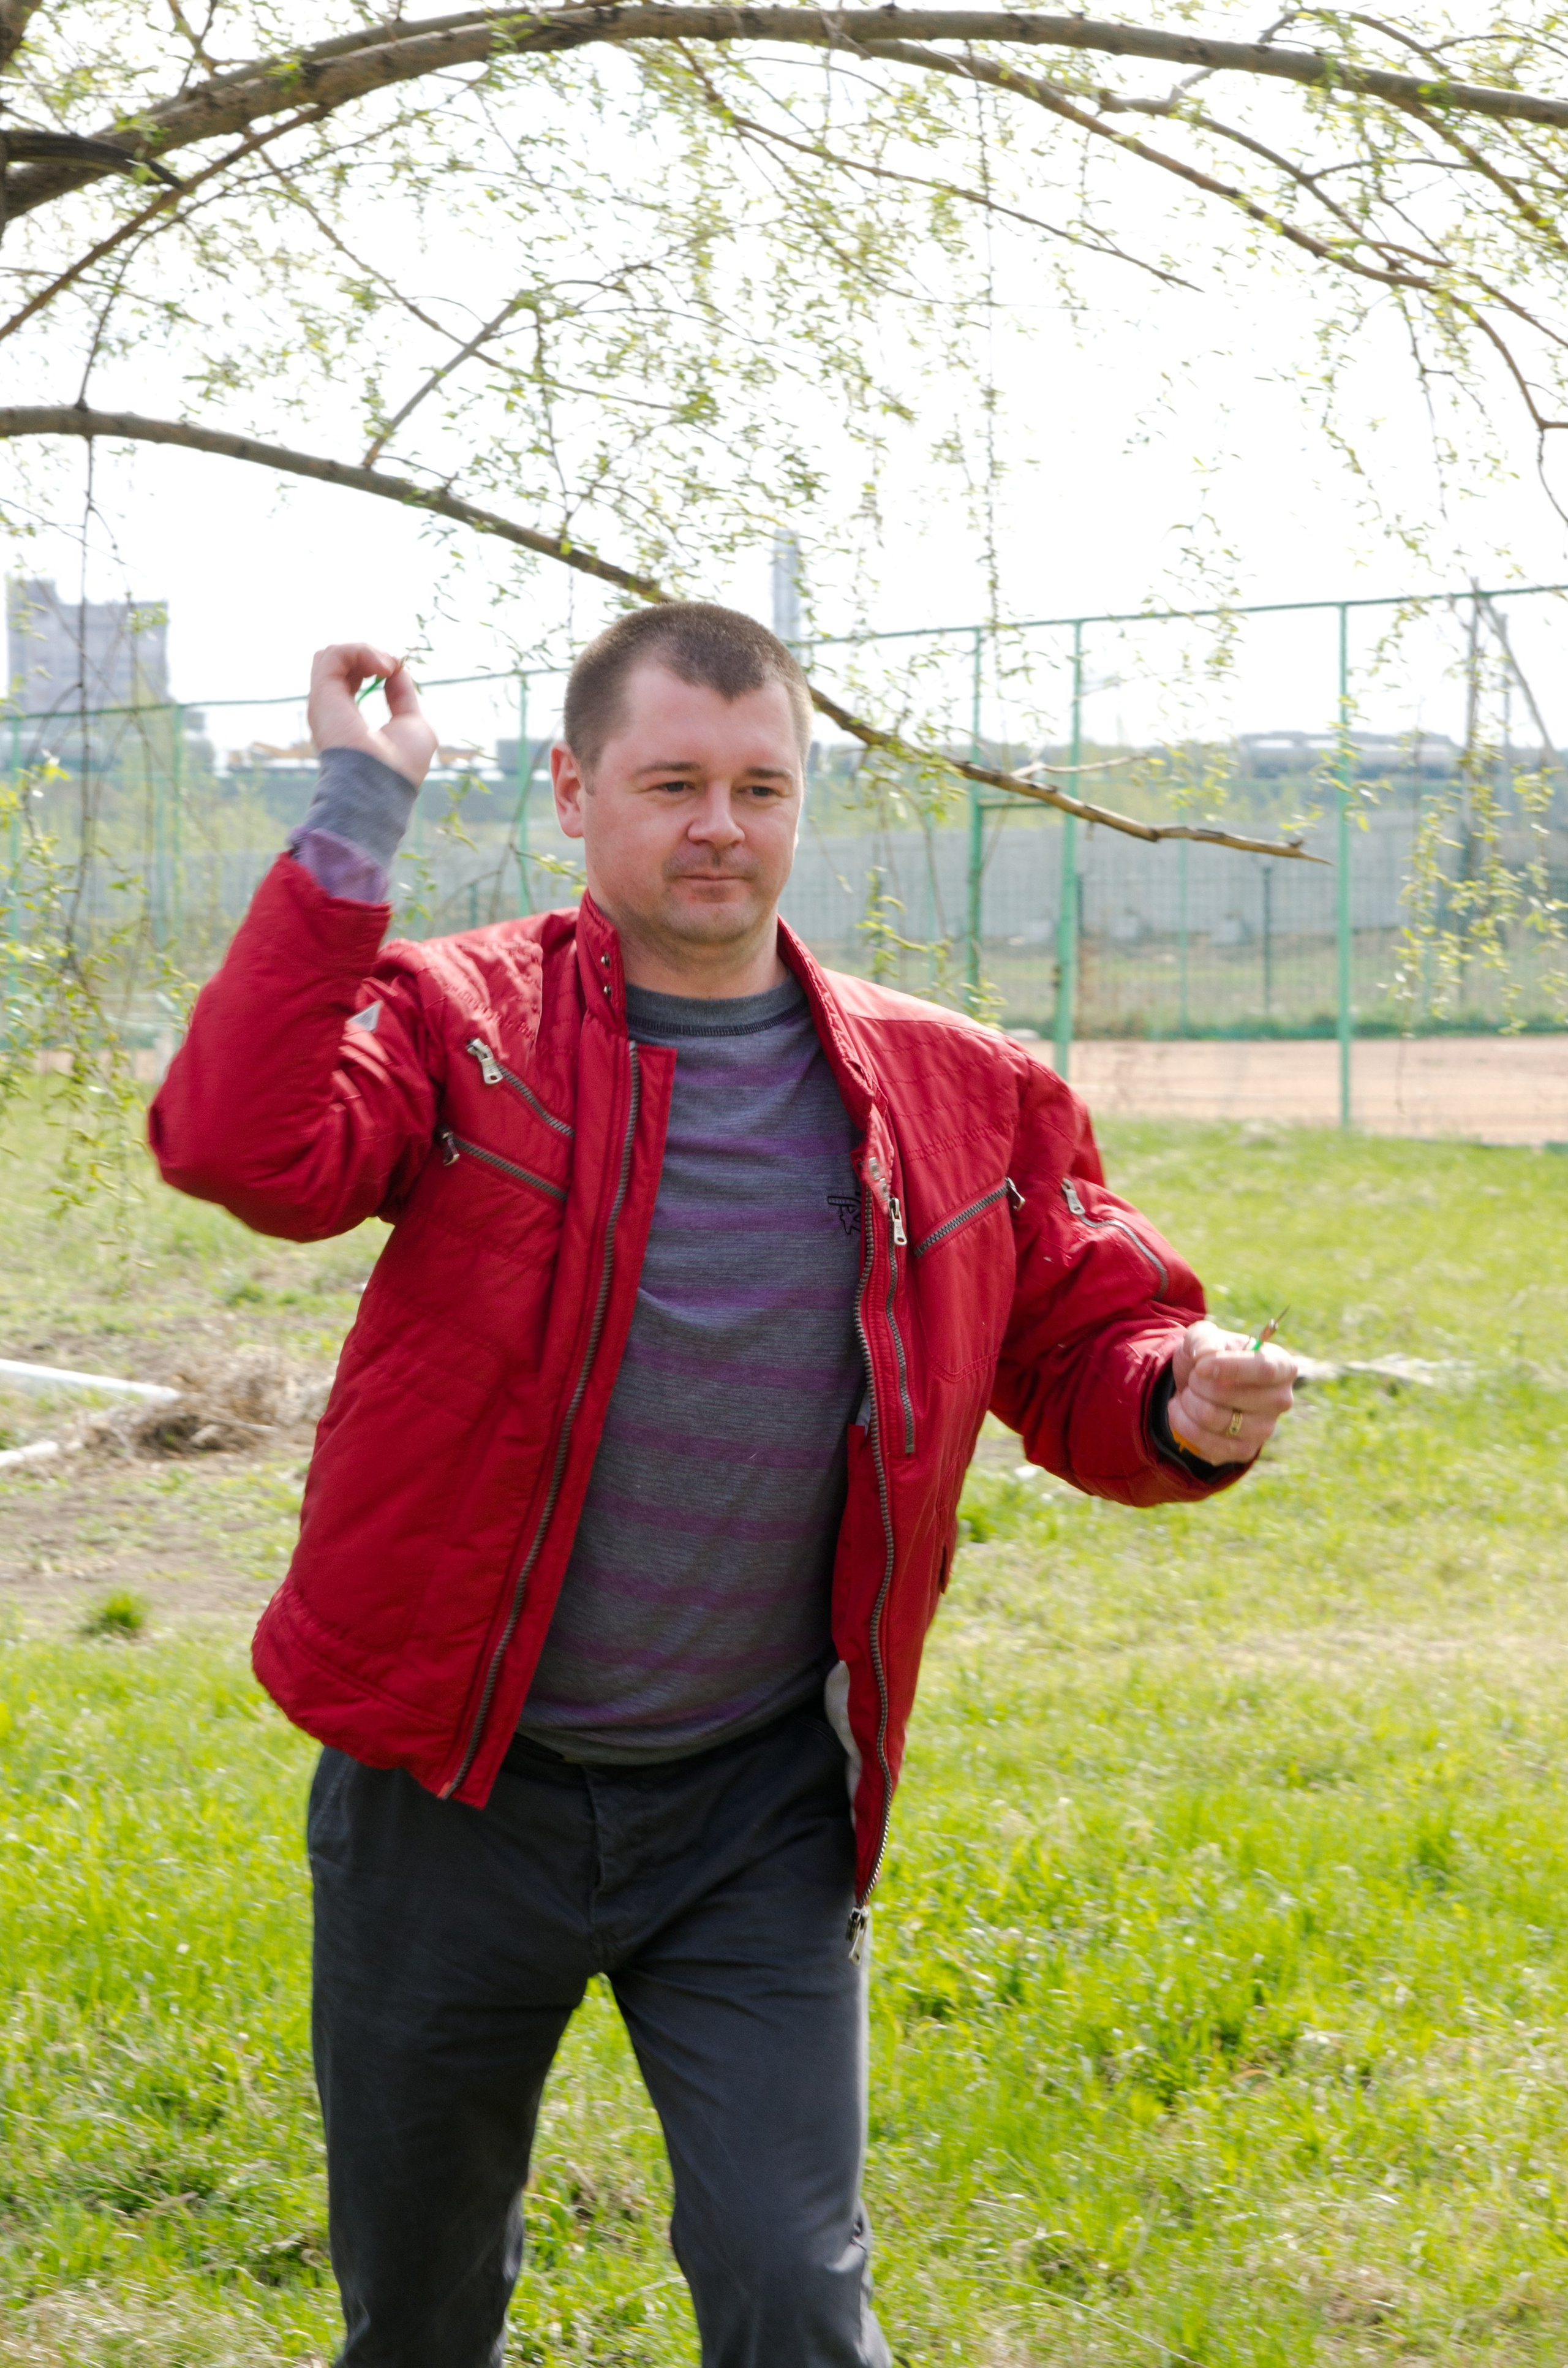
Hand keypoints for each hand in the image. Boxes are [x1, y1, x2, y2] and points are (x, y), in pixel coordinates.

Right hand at [307, 643, 437, 787]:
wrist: (382, 784)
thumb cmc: (401, 765)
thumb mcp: (413, 723)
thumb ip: (402, 696)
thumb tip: (396, 671)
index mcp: (348, 721)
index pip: (350, 678)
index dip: (374, 666)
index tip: (396, 672)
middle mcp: (332, 710)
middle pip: (339, 664)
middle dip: (369, 655)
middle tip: (391, 668)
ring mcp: (324, 702)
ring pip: (333, 655)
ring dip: (364, 651)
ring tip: (385, 666)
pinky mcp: (322, 693)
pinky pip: (334, 654)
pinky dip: (360, 651)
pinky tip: (381, 668)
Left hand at [1168, 1318, 1296, 1465]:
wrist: (1201, 1387)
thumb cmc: (1211, 1358)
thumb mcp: (1204, 1337)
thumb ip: (1204, 1338)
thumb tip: (1205, 1353)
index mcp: (1282, 1366)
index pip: (1263, 1369)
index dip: (1228, 1367)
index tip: (1200, 1366)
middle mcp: (1280, 1400)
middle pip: (1229, 1394)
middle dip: (1197, 1383)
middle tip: (1193, 1378)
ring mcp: (1265, 1429)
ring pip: (1213, 1419)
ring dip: (1188, 1403)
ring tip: (1186, 1394)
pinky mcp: (1245, 1450)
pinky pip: (1205, 1442)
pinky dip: (1183, 1423)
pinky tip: (1182, 1411)